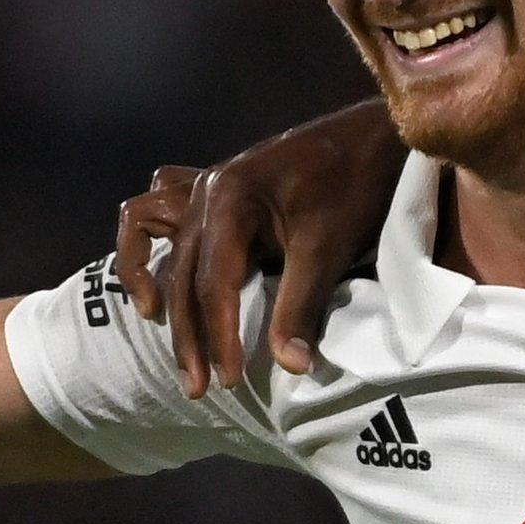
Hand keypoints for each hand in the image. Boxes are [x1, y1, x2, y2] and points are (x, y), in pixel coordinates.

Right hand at [110, 105, 407, 395]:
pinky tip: (155, 294)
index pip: (213, 282)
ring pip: (168, 254)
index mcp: (228, 198)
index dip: (219, 336)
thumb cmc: (356, 184)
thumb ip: (301, 306)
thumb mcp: (328, 247)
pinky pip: (158, 218)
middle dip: (190, 335)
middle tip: (200, 387)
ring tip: (179, 350)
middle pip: (183, 274)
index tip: (228, 380)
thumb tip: (290, 367)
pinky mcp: (214, 193)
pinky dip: (150, 255)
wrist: (374, 136)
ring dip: (167, 302)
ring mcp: (204, 188)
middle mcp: (204, 190)